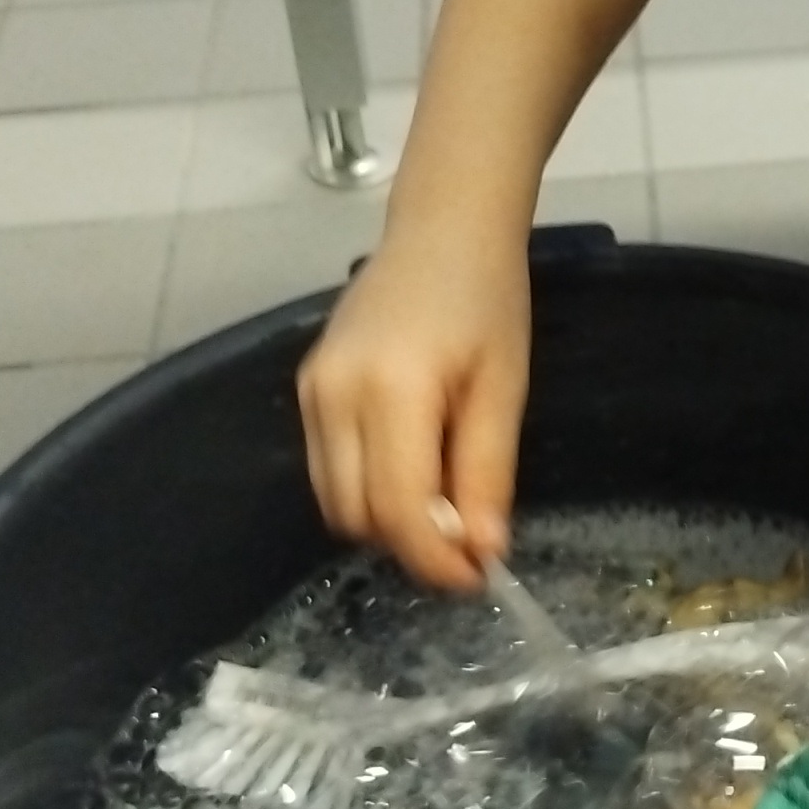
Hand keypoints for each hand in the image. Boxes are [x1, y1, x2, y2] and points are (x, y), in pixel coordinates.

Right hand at [296, 233, 530, 589]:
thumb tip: (483, 554)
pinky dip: (369, 490)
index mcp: (391, 388)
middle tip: (467, 543)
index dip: (435, 558)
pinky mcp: (305, 389)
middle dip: (411, 544)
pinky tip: (414, 469)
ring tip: (444, 503)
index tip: (477, 577)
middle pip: (357, 515)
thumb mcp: (503, 389)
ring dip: (387, 522)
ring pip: (335, 501)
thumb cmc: (486, 301)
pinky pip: (329, 468)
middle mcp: (334, 394)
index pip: (397, 507)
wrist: (442, 231)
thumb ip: (486, 473)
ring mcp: (310, 392)